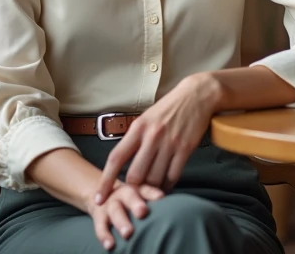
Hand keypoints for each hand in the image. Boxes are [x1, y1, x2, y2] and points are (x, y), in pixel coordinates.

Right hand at [87, 182, 164, 249]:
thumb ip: (154, 203)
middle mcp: (123, 194)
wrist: (101, 194)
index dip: (153, 193)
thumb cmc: (130, 200)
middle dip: (136, 204)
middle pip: (130, 197)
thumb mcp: (141, 197)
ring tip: (128, 233)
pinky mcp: (99, 216)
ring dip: (121, 222)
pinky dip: (105, 236)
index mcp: (137, 189)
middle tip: (143, 212)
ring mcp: (110, 204)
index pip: (146, 189)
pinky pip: (100, 227)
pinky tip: (110, 245)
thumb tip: (178, 214)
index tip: (161, 198)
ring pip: (116, 212)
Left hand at [94, 73, 220, 202]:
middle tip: (132, 195)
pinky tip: (164, 189)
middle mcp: (152, 136)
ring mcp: (169, 143)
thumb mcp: (145, 118)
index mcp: (138, 128)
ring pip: (154, 179)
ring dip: (150, 190)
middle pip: (135, 175)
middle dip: (132, 189)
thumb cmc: (168, 109)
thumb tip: (121, 163)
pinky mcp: (185, 149)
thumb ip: (134, 139)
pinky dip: (166, 187)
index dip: (106, 181)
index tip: (99, 198)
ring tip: (148, 194)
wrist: (196, 96)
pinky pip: (172, 176)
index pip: (116, 158)